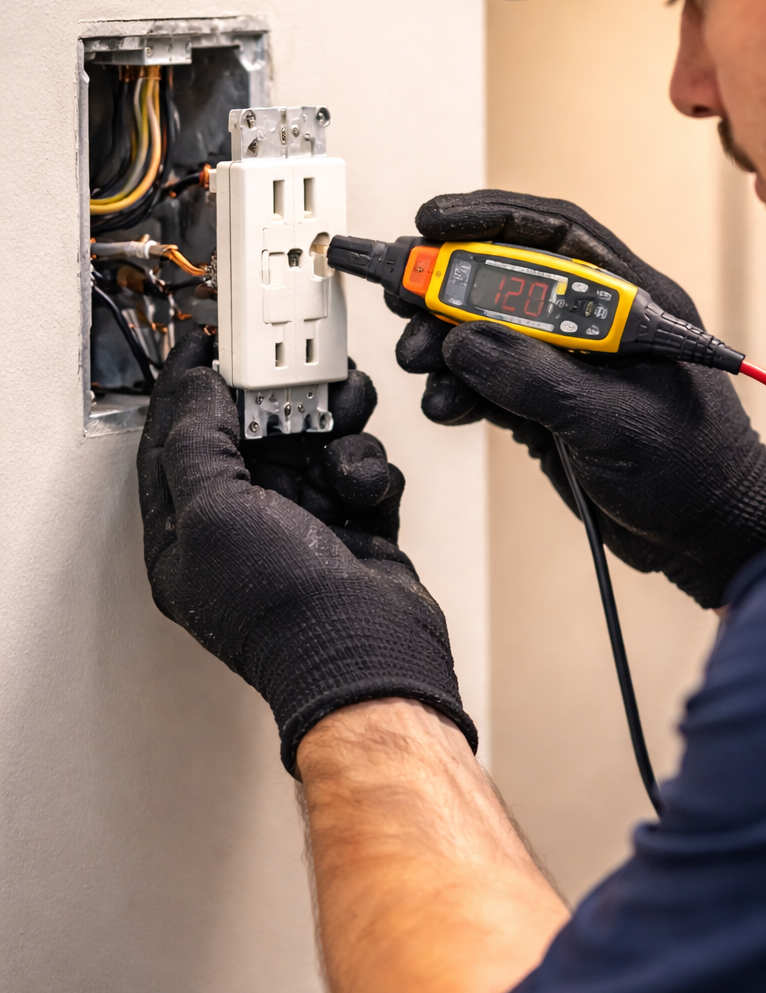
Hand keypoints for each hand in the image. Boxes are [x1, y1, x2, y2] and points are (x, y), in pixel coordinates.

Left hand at [137, 327, 475, 772]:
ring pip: (312, 444)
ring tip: (344, 415)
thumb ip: (196, 437)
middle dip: (278, 396)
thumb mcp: (211, 508)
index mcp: (185, 536)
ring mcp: (300, 530)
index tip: (205, 341)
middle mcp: (241, 532)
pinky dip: (366, 470)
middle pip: (251, 434)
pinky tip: (363, 486)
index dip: (186, 385)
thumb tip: (194, 386)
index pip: (172, 442)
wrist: (366, 651)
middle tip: (297, 366)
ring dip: (332, 425)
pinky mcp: (354, 531)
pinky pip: (358, 472)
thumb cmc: (282, 605)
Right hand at [392, 190, 765, 608]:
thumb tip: (467, 342)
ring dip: (444, 342)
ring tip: (416, 358)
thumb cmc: (697, 470)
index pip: (553, 234)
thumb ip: (537, 379)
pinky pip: (488, 383)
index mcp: (630, 301)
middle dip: (446, 282)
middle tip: (398, 290)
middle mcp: (594, 325)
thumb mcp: (614, 420)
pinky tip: (443, 402)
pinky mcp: (548, 407)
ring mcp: (568, 367)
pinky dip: (458, 390)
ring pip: (488, 332)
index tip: (432, 222)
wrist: (707, 536)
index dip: (488, 219)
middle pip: (506, 280)